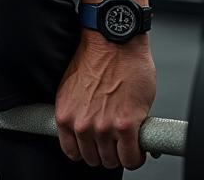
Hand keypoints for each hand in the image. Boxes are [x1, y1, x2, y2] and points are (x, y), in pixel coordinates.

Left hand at [54, 33, 155, 170]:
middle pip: (94, 159)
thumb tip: (88, 130)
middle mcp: (81, 123)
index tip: (94, 146)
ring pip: (113, 161)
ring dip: (122, 153)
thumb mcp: (75, 88)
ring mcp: (103, 127)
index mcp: (65, 114)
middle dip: (106, 151)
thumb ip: (79, 111)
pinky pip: (132, 159)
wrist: (114, 41)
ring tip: (127, 139)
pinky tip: (139, 145)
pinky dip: (137, 156)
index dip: (86, 150)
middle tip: (114, 139)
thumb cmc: (97, 58)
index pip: (71, 151)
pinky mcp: (125, 126)